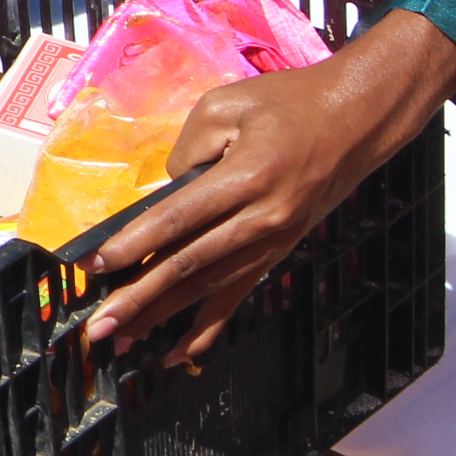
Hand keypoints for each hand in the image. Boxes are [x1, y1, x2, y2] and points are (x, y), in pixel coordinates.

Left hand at [85, 9, 455, 358]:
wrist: (360, 117)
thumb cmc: (290, 102)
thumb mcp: (227, 106)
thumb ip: (186, 151)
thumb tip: (162, 195)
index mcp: (247, 177)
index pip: (178, 219)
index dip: (132, 245)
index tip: (94, 266)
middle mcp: (263, 218)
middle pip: (189, 265)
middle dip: (140, 298)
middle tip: (99, 325)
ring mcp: (275, 240)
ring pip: (209, 287)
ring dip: (164, 317)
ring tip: (122, 338)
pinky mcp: (281, 250)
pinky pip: (239, 294)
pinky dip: (209, 327)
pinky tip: (180, 353)